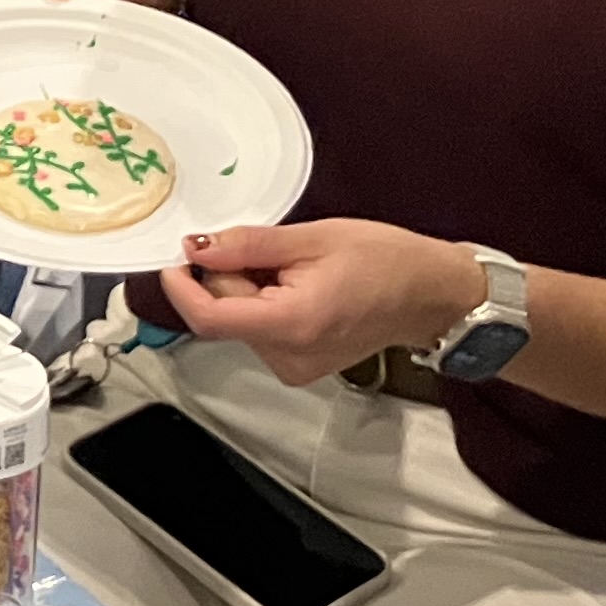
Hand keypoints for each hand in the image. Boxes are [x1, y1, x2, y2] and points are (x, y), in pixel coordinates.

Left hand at [152, 215, 473, 382]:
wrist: (431, 294)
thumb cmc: (385, 260)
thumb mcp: (313, 238)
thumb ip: (248, 245)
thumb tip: (196, 247)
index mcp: (292, 325)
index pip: (209, 318)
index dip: (182, 288)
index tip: (174, 258)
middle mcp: (288, 357)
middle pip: (224, 315)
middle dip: (227, 276)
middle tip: (264, 246)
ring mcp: (294, 367)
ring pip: (240, 321)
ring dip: (248, 288)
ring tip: (293, 265)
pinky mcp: (298, 366)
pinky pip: (260, 330)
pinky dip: (263, 303)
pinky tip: (296, 284)